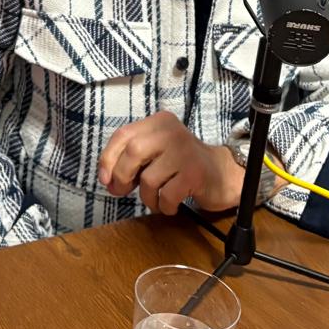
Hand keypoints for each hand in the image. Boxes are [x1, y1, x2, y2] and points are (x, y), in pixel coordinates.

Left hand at [96, 112, 244, 214]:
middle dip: (122, 176)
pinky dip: (164, 206)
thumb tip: (109, 181)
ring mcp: (184, 151)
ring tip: (157, 200)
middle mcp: (171, 131)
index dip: (108, 158)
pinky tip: (170, 205)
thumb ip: (132, 161)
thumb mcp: (156, 153)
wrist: (222, 173)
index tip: (105, 179)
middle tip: (124, 191)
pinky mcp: (194, 173)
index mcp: (158, 122)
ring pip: (149, 178)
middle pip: (133, 151)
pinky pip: (167, 195)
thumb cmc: (182, 165)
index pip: (123, 134)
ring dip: (147, 197)